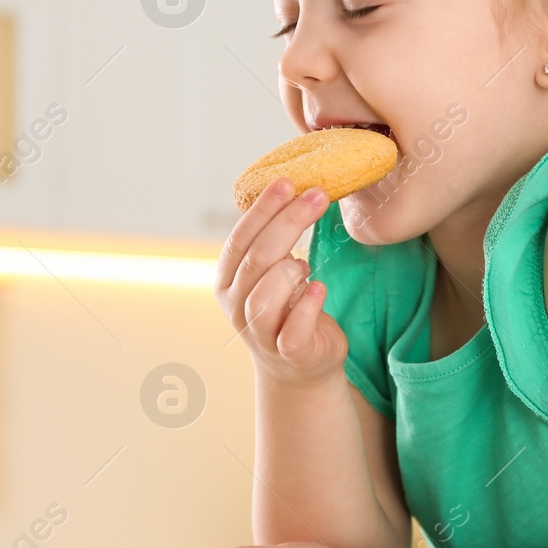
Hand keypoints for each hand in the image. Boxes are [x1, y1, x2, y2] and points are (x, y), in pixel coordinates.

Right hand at [215, 178, 347, 385]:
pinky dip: (307, 307)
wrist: (299, 365)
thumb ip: (274, 240)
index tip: (287, 182)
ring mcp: (260, 333)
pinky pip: (293, 329)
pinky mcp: (289, 352)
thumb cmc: (289, 307)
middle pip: (257, 260)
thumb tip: (296, 188)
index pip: (240, 238)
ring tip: (306, 263)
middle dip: (288, 222)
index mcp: (228, 279)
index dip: (262, 210)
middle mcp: (236, 305)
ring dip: (289, 271)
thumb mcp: (273, 271)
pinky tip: (319, 287)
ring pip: (264, 298)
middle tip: (317, 195)